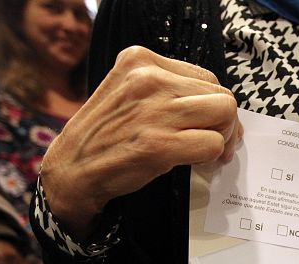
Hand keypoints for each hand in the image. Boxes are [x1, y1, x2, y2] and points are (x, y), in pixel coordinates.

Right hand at [42, 46, 241, 238]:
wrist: (72, 168)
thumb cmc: (105, 134)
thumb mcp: (129, 92)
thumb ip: (167, 90)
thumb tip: (219, 106)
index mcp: (141, 60)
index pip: (206, 76)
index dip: (214, 103)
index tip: (211, 123)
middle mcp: (149, 79)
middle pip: (220, 94)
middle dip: (226, 122)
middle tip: (218, 142)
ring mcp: (155, 111)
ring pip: (224, 114)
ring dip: (225, 137)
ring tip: (212, 152)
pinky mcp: (159, 144)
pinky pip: (213, 144)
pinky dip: (212, 156)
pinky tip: (198, 163)